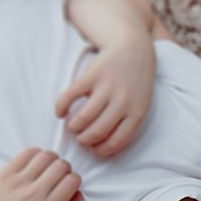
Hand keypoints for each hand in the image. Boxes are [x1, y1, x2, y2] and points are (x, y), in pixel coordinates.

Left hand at [0, 148, 81, 200]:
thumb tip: (78, 195)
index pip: (71, 182)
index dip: (75, 180)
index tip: (69, 184)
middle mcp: (34, 193)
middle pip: (61, 166)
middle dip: (65, 168)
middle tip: (60, 175)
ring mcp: (19, 181)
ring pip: (46, 156)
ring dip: (52, 159)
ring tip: (48, 167)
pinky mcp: (6, 172)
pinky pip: (27, 153)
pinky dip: (36, 153)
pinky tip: (35, 162)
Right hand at [55, 34, 155, 156]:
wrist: (134, 50)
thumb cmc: (135, 84)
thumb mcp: (140, 106)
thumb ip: (127, 123)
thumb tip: (103, 145)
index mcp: (136, 113)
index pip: (117, 141)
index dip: (101, 150)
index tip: (93, 151)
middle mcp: (122, 102)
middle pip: (98, 131)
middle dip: (85, 140)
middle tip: (79, 140)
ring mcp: (106, 87)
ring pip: (84, 117)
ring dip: (73, 127)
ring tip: (72, 127)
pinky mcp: (91, 75)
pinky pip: (71, 95)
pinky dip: (61, 107)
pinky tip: (59, 113)